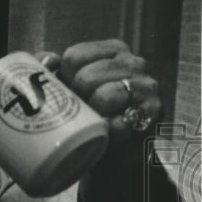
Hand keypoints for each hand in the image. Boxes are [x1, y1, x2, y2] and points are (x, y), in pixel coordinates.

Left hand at [38, 39, 161, 141]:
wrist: (111, 151)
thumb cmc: (86, 114)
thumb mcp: (67, 88)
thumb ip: (49, 69)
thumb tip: (49, 59)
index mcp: (112, 51)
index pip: (74, 57)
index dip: (63, 78)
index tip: (69, 92)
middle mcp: (134, 63)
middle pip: (86, 76)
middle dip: (77, 99)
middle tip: (82, 111)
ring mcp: (147, 87)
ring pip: (106, 95)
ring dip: (94, 115)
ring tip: (95, 121)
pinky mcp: (153, 113)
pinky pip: (122, 122)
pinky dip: (109, 132)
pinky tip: (108, 134)